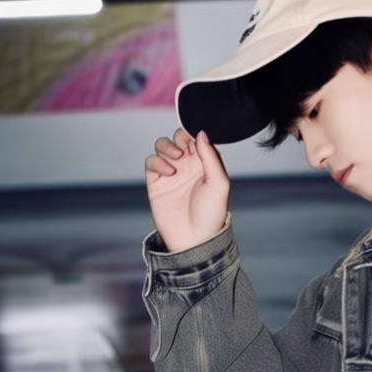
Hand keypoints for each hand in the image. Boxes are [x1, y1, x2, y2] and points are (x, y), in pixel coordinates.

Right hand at [145, 128, 231, 254]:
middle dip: (179, 137)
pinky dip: (158, 161)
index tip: (195, 139)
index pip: (197, 138)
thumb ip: (211, 156)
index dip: (194, 133)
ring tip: (176, 158)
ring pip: (162, 145)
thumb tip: (200, 132)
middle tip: (184, 150)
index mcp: (205, 163)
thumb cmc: (211, 214)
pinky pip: (151, 161)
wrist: (193, 238)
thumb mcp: (219, 183)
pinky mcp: (156, 182)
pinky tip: (169, 172)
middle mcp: (188, 166)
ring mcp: (171, 173)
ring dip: (167, 146)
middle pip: (178, 137)